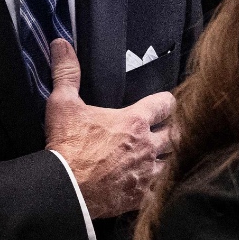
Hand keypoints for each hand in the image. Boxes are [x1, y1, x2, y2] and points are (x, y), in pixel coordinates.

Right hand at [44, 38, 174, 218]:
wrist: (65, 188)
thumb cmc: (66, 145)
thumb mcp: (63, 104)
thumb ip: (67, 73)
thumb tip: (60, 44)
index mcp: (134, 120)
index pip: (166, 104)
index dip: (166, 102)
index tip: (162, 104)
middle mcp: (147, 145)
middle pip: (177, 134)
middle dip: (174, 130)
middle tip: (167, 130)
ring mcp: (147, 172)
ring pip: (174, 162)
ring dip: (169, 158)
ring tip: (163, 157)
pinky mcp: (142, 195)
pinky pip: (162, 190)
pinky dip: (160, 186)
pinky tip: (155, 185)